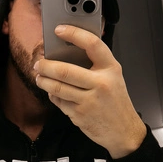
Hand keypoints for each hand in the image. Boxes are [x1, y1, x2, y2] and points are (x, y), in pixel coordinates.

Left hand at [34, 25, 146, 157]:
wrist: (124, 131)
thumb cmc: (116, 102)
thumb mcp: (113, 78)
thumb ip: (96, 65)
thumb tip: (66, 54)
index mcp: (111, 68)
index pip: (92, 44)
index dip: (73, 34)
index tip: (59, 30)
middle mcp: (101, 83)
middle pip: (65, 70)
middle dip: (46, 66)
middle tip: (38, 64)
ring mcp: (89, 100)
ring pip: (58, 87)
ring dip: (44, 81)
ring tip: (39, 77)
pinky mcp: (80, 115)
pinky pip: (60, 101)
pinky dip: (53, 95)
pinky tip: (52, 92)